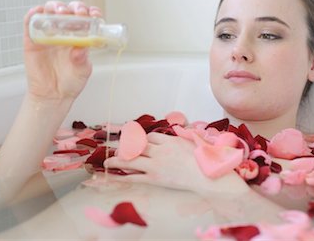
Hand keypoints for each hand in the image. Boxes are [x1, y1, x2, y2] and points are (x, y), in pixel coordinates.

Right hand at [23, 0, 101, 101]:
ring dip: (56, 6)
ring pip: (50, 11)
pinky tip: (38, 12)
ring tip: (61, 12)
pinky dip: (34, 14)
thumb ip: (82, 60)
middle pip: (69, 10)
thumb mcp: (82, 71)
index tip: (94, 14)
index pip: (86, 18)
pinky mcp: (32, 39)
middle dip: (75, 7)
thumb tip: (81, 48)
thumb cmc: (70, 82)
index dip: (90, 12)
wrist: (53, 95)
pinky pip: (31, 22)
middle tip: (78, 13)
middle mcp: (65, 32)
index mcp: (80, 37)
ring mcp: (48, 34)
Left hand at [105, 133, 250, 195]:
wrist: (205, 175)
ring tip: (108, 160)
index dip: (141, 139)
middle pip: (137, 145)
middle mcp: (159, 150)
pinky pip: (135, 177)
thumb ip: (178, 139)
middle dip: (125, 146)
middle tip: (117, 148)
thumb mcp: (190, 143)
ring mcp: (155, 164)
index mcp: (169, 141)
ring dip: (117, 159)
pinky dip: (122, 176)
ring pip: (131, 159)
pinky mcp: (154, 178)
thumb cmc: (202, 160)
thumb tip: (174, 136)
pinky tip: (114, 175)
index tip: (136, 140)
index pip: (150, 137)